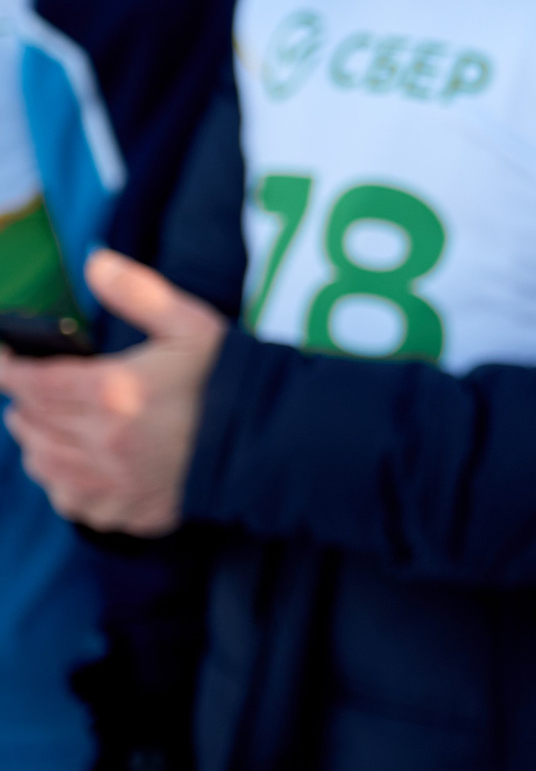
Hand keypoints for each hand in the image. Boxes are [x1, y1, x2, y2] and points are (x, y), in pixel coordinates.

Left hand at [0, 250, 223, 534]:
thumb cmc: (229, 379)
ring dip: (36, 442)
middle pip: (31, 424)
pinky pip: (72, 504)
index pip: (31, 382)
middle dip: (24, 404)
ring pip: (43, 465)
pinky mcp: (129, 509)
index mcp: (113, 392)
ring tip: (46, 426)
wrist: (273, 440)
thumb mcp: (190, 324)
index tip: (2, 358)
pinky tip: (75, 469)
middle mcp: (104, 440)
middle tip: (33, 389)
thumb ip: (139, 292)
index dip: (6, 368)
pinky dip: (61, 486)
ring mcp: (114, 481)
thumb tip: (95, 261)